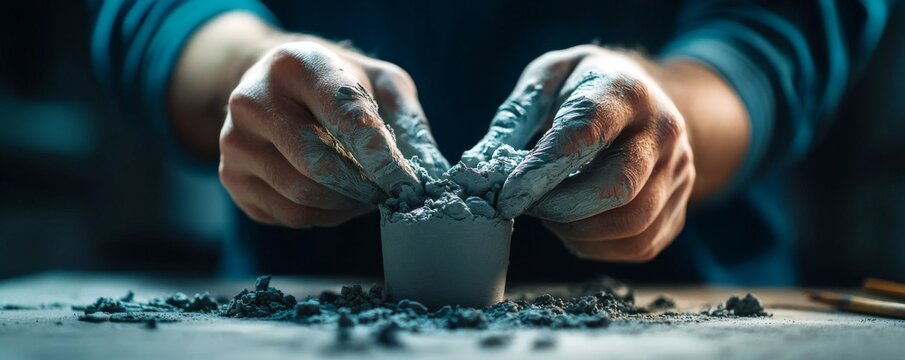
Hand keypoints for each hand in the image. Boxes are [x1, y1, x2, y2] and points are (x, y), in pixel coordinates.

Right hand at [219, 39, 448, 227]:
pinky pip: (290, 215)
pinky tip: (340, 200)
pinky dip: (326, 216)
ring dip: (348, 205)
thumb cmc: (337, 85)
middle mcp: (252, 101)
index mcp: (294, 65)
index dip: (381, 155)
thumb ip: (407, 116)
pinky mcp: (233, 179)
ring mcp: (235, 143)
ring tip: (369, 194)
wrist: (275, 88)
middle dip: (365, 187)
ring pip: (304, 196)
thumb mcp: (379, 81)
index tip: (406, 179)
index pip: (345, 117)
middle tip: (391, 194)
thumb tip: (428, 168)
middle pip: (319, 164)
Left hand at [465, 45, 694, 261]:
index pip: (585, 133)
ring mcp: (678, 170)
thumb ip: (516, 117)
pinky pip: (640, 244)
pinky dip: (598, 246)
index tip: (508, 195)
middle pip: (618, 187)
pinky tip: (575, 227)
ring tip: (551, 214)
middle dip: (562, 209)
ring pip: (632, 224)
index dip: (543, 170)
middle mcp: (663, 130)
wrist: (643, 95)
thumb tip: (479, 165)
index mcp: (625, 90)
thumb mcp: (547, 79)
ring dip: (578, 232)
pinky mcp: (679, 204)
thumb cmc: (584, 87)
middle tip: (528, 207)